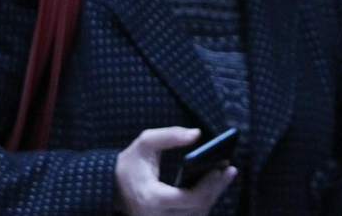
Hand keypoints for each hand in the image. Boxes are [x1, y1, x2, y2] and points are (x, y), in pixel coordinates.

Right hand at [113, 127, 235, 215]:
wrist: (110, 186)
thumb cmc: (129, 164)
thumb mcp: (144, 143)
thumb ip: (170, 135)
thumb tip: (197, 134)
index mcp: (151, 198)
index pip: (186, 199)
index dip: (207, 186)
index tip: (221, 169)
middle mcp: (155, 215)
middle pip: (196, 208)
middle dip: (216, 188)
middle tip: (230, 170)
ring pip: (196, 214)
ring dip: (213, 195)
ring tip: (226, 175)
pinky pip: (191, 215)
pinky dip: (204, 201)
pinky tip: (214, 185)